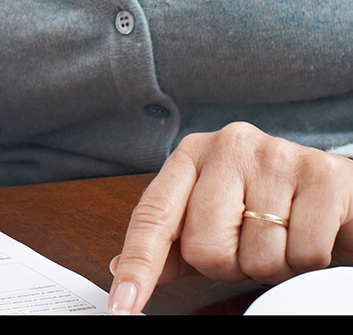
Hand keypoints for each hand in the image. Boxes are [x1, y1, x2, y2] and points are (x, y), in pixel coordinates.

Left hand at [109, 122, 352, 314]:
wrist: (335, 189)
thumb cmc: (267, 205)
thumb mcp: (213, 217)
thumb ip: (171, 243)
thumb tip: (121, 268)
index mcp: (191, 155)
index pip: (153, 216)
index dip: (139, 264)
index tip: (123, 304)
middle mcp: (228, 146)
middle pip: (205, 246)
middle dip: (229, 263)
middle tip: (248, 245)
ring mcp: (275, 156)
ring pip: (256, 255)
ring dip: (272, 263)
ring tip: (281, 237)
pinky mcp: (322, 174)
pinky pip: (303, 252)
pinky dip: (307, 259)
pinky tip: (308, 233)